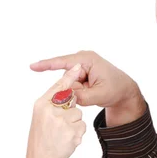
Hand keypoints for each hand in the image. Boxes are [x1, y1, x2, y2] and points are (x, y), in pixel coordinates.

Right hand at [27, 64, 86, 157]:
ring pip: (78, 114)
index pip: (58, 85)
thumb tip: (68, 83)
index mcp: (42, 103)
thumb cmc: (41, 136)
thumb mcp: (42, 114)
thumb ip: (53, 98)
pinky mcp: (71, 132)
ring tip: (61, 133)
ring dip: (74, 123)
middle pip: (70, 100)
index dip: (68, 74)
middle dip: (69, 110)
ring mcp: (61, 121)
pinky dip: (77, 133)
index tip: (77, 64)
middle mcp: (49, 110)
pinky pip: (81, 126)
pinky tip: (67, 140)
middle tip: (57, 124)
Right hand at [30, 51, 145, 126]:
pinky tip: (90, 93)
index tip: (33, 66)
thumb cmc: (116, 89)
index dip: (47, 65)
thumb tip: (66, 98)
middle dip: (73, 89)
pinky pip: (71, 86)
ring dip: (77, 92)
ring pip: (68, 84)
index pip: (63, 62)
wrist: (124, 91)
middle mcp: (82, 60)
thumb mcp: (100, 95)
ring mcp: (80, 66)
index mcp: (87, 59)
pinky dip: (78, 93)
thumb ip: (82, 97)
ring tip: (93, 93)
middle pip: (66, 77)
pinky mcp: (79, 74)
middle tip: (90, 93)